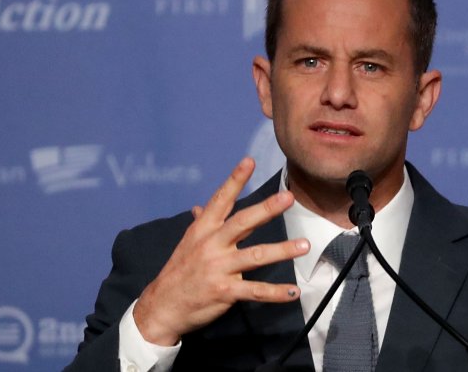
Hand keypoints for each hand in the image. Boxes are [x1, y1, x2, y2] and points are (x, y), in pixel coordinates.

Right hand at [133, 157, 309, 344]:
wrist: (162, 307)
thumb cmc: (179, 271)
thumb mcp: (188, 243)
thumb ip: (200, 224)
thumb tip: (199, 207)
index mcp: (203, 230)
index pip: (220, 200)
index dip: (234, 180)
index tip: (249, 161)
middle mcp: (211, 245)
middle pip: (242, 222)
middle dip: (266, 209)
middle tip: (288, 197)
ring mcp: (218, 268)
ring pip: (255, 256)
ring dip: (282, 250)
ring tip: (304, 245)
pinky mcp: (224, 292)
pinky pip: (255, 291)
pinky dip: (275, 292)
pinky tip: (293, 292)